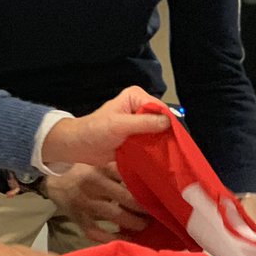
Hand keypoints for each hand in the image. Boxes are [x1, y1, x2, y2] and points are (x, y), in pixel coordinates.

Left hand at [41, 86, 169, 166]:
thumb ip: (143, 122)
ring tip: (169, 156)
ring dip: (163, 143)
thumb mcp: (119, 125)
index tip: (175, 139)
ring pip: (160, 132)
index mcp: (136, 96)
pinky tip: (161, 159)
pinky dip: (156, 149)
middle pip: (163, 120)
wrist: (80, 146)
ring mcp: (140, 123)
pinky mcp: (139, 136)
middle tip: (174, 150)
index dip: (168, 122)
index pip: (160, 108)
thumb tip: (168, 122)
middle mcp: (141, 107)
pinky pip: (153, 142)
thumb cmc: (95, 131)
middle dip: (167, 134)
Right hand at [44, 161, 150, 242]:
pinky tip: (127, 239)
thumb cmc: (83, 172)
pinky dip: (114, 238)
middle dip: (144, 208)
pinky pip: (98, 232)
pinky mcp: (79, 219)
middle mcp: (92, 184)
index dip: (145, 186)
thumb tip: (147, 180)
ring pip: (115, 215)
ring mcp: (85, 203)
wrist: (53, 183)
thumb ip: (117, 170)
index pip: (128, 175)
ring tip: (144, 225)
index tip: (157, 193)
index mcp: (100, 168)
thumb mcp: (98, 164)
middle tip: (155, 212)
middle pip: (126, 198)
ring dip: (134, 223)